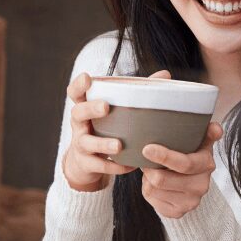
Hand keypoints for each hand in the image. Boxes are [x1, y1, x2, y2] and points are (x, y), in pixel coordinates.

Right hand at [62, 72, 135, 191]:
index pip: (75, 92)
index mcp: (85, 106)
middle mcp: (79, 124)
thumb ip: (138, 92)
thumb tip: (165, 74)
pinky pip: (99, 165)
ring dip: (103, 143)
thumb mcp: (115, 110)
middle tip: (106, 107)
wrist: (85, 163)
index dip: (79, 84)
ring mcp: (80, 144)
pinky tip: (130, 166)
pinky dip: (115, 166)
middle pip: (78, 113)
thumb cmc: (106, 128)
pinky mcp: (86, 163)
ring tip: (119, 145)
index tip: (87, 77)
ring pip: (87, 142)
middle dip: (91, 109)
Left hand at [140, 121, 223, 218]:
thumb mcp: (199, 140)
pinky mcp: (178, 212)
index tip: (147, 149)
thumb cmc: (190, 154)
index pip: (185, 164)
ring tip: (154, 170)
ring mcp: (191, 202)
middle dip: (149, 168)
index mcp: (206, 165)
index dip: (164, 157)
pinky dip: (148, 190)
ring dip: (147, 178)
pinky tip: (156, 183)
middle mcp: (202, 186)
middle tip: (146, 158)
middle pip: (162, 179)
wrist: (189, 179)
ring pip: (153, 189)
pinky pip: (151, 199)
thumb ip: (207, 131)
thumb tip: (216, 128)